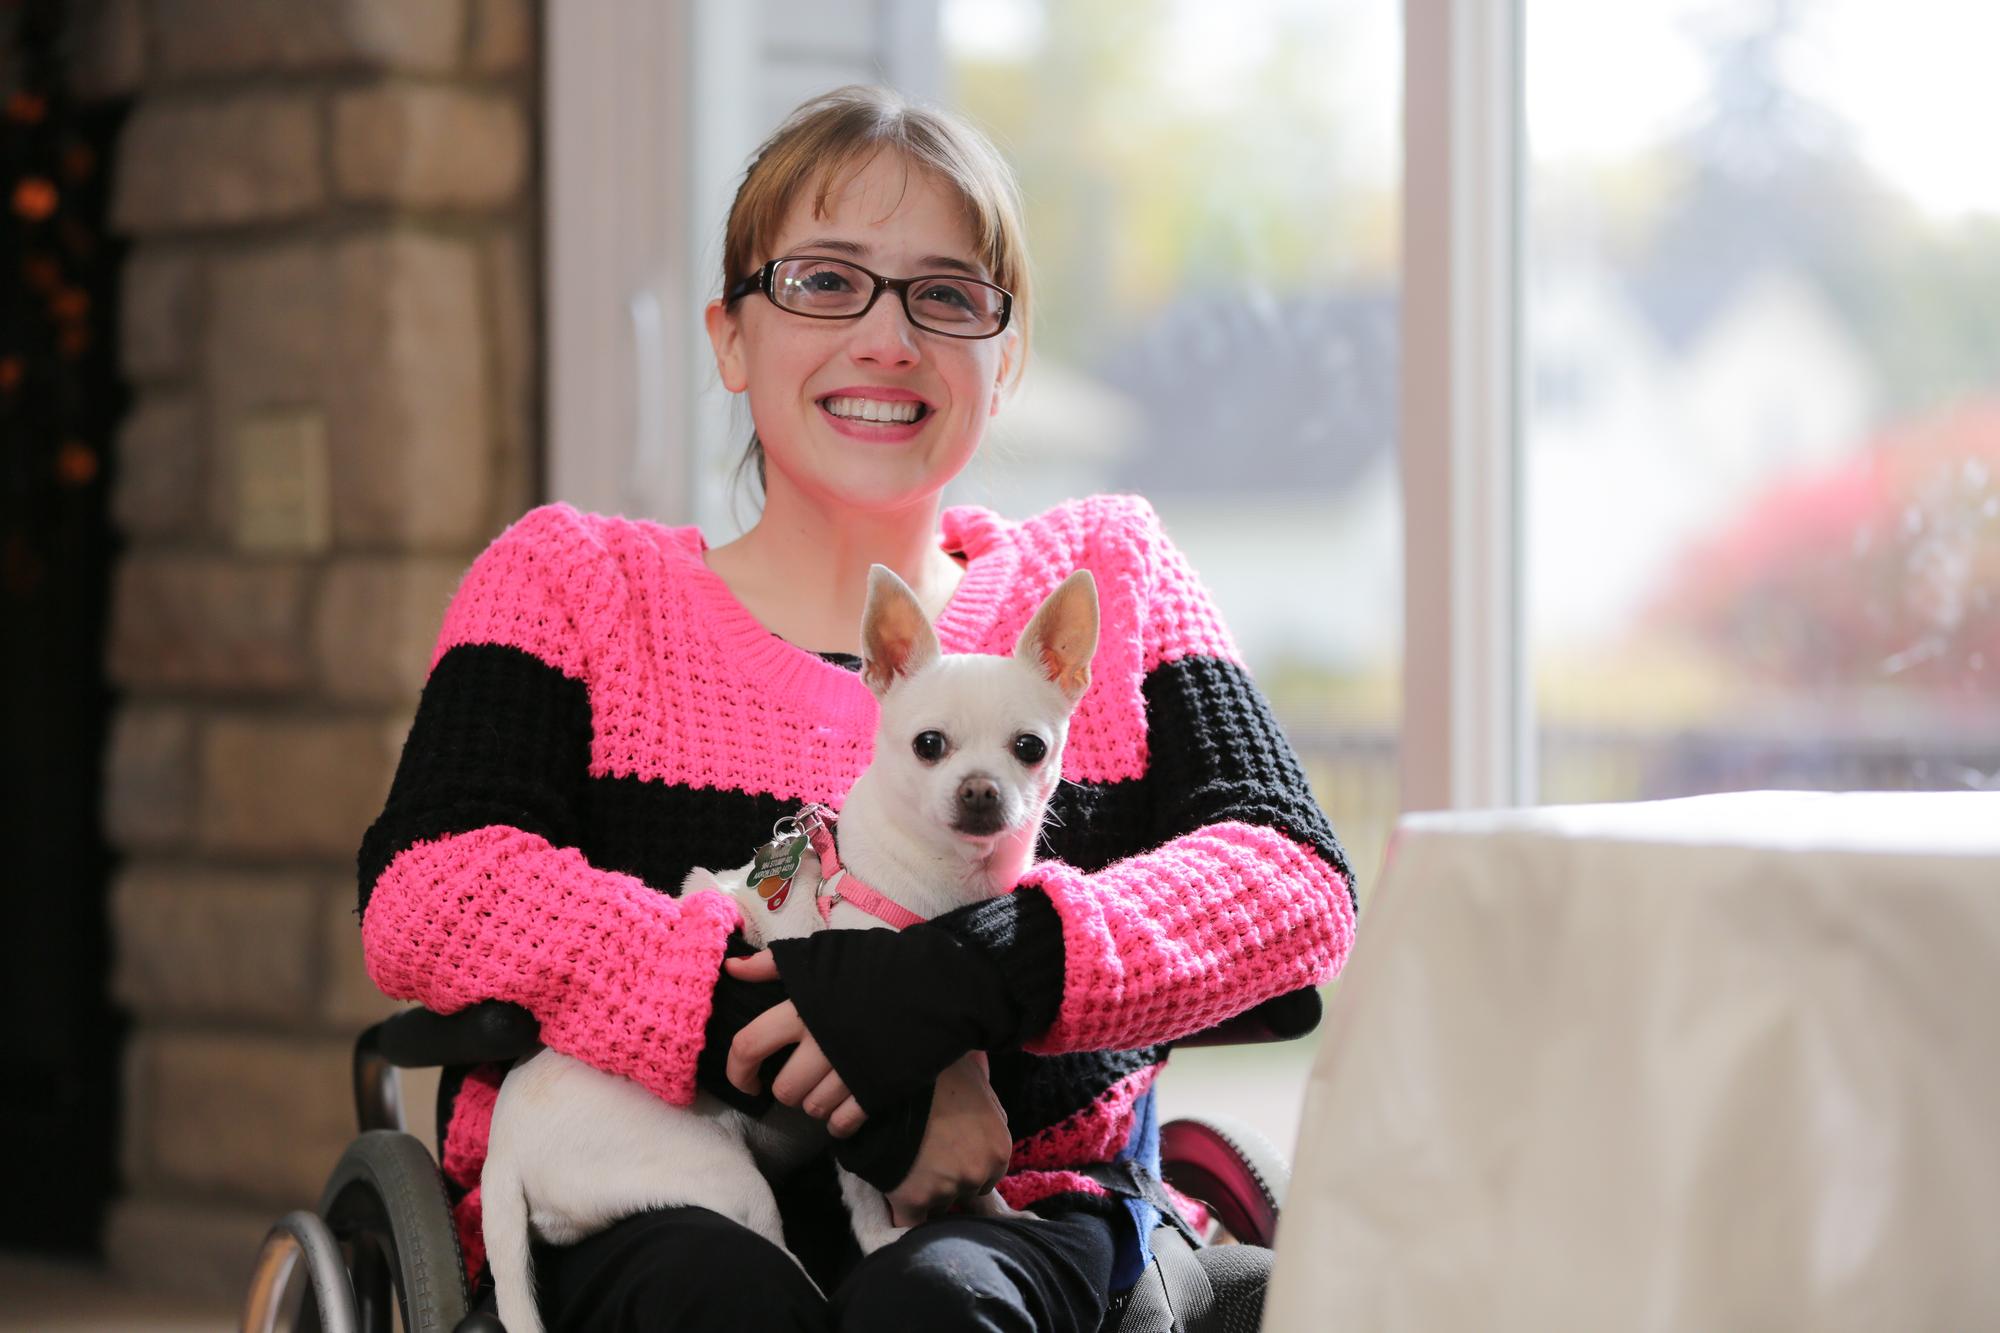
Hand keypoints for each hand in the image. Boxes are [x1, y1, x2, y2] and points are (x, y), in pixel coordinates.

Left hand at [726, 951, 867, 1136]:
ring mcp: (850, 1071)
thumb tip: (732, 968)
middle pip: (784, 1089)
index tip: (745, 1080)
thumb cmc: (880, 962)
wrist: (941, 982)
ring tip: (824, 1089)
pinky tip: (843, 1113)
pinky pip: (845, 1122)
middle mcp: (820, 1045)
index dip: (737, 1070)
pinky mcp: (877, 1089)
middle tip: (797, 1078)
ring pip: (813, 1108)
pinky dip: (839, 1123)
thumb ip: (775, 964)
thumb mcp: (824, 953)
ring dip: (814, 1104)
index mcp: (801, 1010)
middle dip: (785, 1089)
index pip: (748, 1047)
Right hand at [885, 1051, 1012, 1227]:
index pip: (988, 1175)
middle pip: (965, 1192)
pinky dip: (903, 1216)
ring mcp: (946, 1189)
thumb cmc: (938, 1072)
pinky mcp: (912, 1200)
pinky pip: (909, 1222)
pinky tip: (895, 1201)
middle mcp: (978, 1174)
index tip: (948, 1154)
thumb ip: (991, 1110)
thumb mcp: (978, 1081)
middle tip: (925, 1159)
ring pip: (937, 1205)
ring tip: (905, 1168)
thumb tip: (992, 1117)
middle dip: (949, 1181)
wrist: (895, 1078)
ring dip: (925, 1193)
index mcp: (998, 1149)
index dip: (966, 1165)